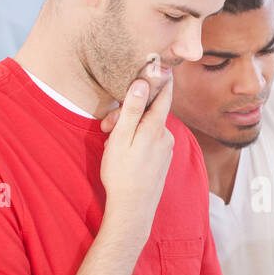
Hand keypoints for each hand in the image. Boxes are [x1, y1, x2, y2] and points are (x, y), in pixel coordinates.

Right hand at [100, 79, 173, 241]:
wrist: (133, 209)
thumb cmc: (122, 173)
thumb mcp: (121, 138)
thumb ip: (131, 109)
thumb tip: (141, 83)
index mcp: (156, 127)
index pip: (163, 95)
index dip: (161, 79)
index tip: (161, 65)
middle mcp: (166, 136)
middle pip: (149, 113)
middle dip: (129, 113)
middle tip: (107, 127)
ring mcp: (166, 149)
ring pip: (147, 128)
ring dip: (130, 129)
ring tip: (112, 144)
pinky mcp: (162, 160)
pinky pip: (150, 142)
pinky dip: (136, 141)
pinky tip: (124, 154)